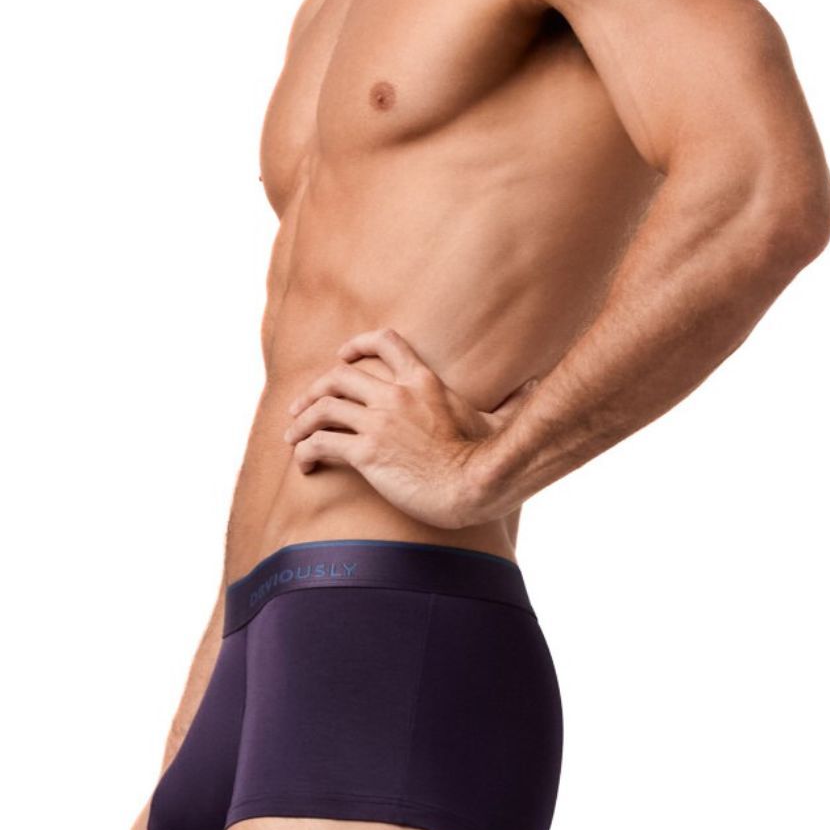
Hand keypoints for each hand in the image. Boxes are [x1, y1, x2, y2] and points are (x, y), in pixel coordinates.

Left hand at [283, 327, 536, 528]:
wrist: (475, 486)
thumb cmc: (489, 458)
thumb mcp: (499, 419)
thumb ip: (512, 400)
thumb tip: (536, 385)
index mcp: (424, 381)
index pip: (385, 343)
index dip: (356, 346)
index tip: (342, 357)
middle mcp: (396, 394)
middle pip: (339, 375)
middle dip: (315, 389)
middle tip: (302, 408)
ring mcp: (380, 422)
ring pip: (323, 407)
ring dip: (302, 421)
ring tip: (293, 437)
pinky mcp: (367, 453)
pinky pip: (322, 443)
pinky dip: (305, 451)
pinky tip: (304, 465)